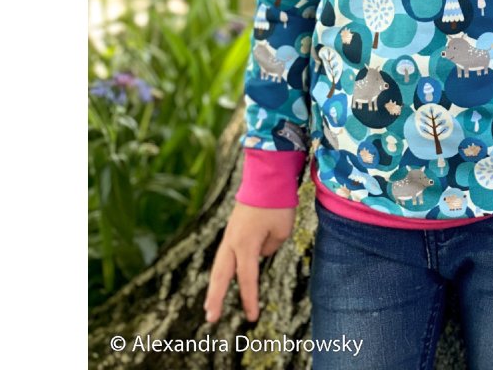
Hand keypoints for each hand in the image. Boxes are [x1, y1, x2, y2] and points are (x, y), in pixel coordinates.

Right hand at [204, 202, 295, 322]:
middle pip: (222, 274)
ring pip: (220, 265)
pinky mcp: (233, 228)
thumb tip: (260, 252)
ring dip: (216, 284)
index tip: (252, 317)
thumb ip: (270, 247)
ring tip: (211, 305)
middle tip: (210, 318)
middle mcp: (233, 241)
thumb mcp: (281, 230)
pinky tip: (224, 279)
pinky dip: (224, 268)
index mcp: (246, 244)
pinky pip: (227, 253)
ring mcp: (230, 233)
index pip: (247, 278)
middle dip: (216, 297)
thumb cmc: (277, 203)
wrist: (266, 174)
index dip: (249, 299)